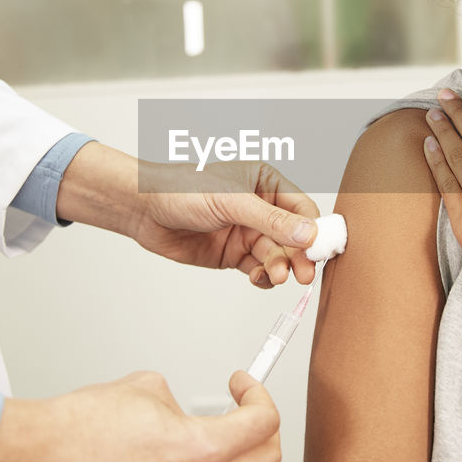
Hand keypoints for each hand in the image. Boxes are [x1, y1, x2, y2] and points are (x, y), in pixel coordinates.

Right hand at [0, 370, 280, 461]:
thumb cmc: (76, 429)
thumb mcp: (144, 389)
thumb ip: (178, 402)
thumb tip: (183, 409)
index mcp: (200, 450)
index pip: (263, 424)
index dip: (257, 395)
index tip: (242, 385)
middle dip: (261, 428)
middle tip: (243, 409)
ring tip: (228, 445)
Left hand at [134, 160, 320, 287]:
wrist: (143, 209)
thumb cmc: (181, 188)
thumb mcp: (231, 201)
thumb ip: (271, 220)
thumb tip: (308, 234)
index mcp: (265, 182)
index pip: (301, 208)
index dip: (313, 230)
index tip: (318, 250)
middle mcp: (260, 207)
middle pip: (293, 237)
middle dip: (299, 255)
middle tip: (303, 273)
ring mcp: (247, 232)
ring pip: (277, 255)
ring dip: (280, 267)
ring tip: (275, 275)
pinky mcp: (233, 254)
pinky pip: (258, 268)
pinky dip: (263, 277)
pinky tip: (260, 279)